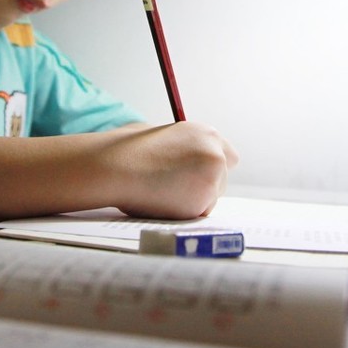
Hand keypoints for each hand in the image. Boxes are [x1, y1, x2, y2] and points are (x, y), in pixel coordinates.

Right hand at [106, 123, 238, 219]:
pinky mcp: (203, 202)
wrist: (119, 167)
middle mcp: (216, 155)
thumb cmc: (132, 150)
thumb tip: (190, 160)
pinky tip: (163, 200)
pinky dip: (184, 212)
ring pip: (211, 198)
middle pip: (222, 179)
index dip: (213, 167)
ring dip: (193, 199)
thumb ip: (186, 146)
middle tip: (177, 187)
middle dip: (204, 185)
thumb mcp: (165, 135)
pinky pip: (199, 213)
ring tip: (163, 190)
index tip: (201, 175)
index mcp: (207, 134)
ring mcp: (212, 179)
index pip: (228, 156)